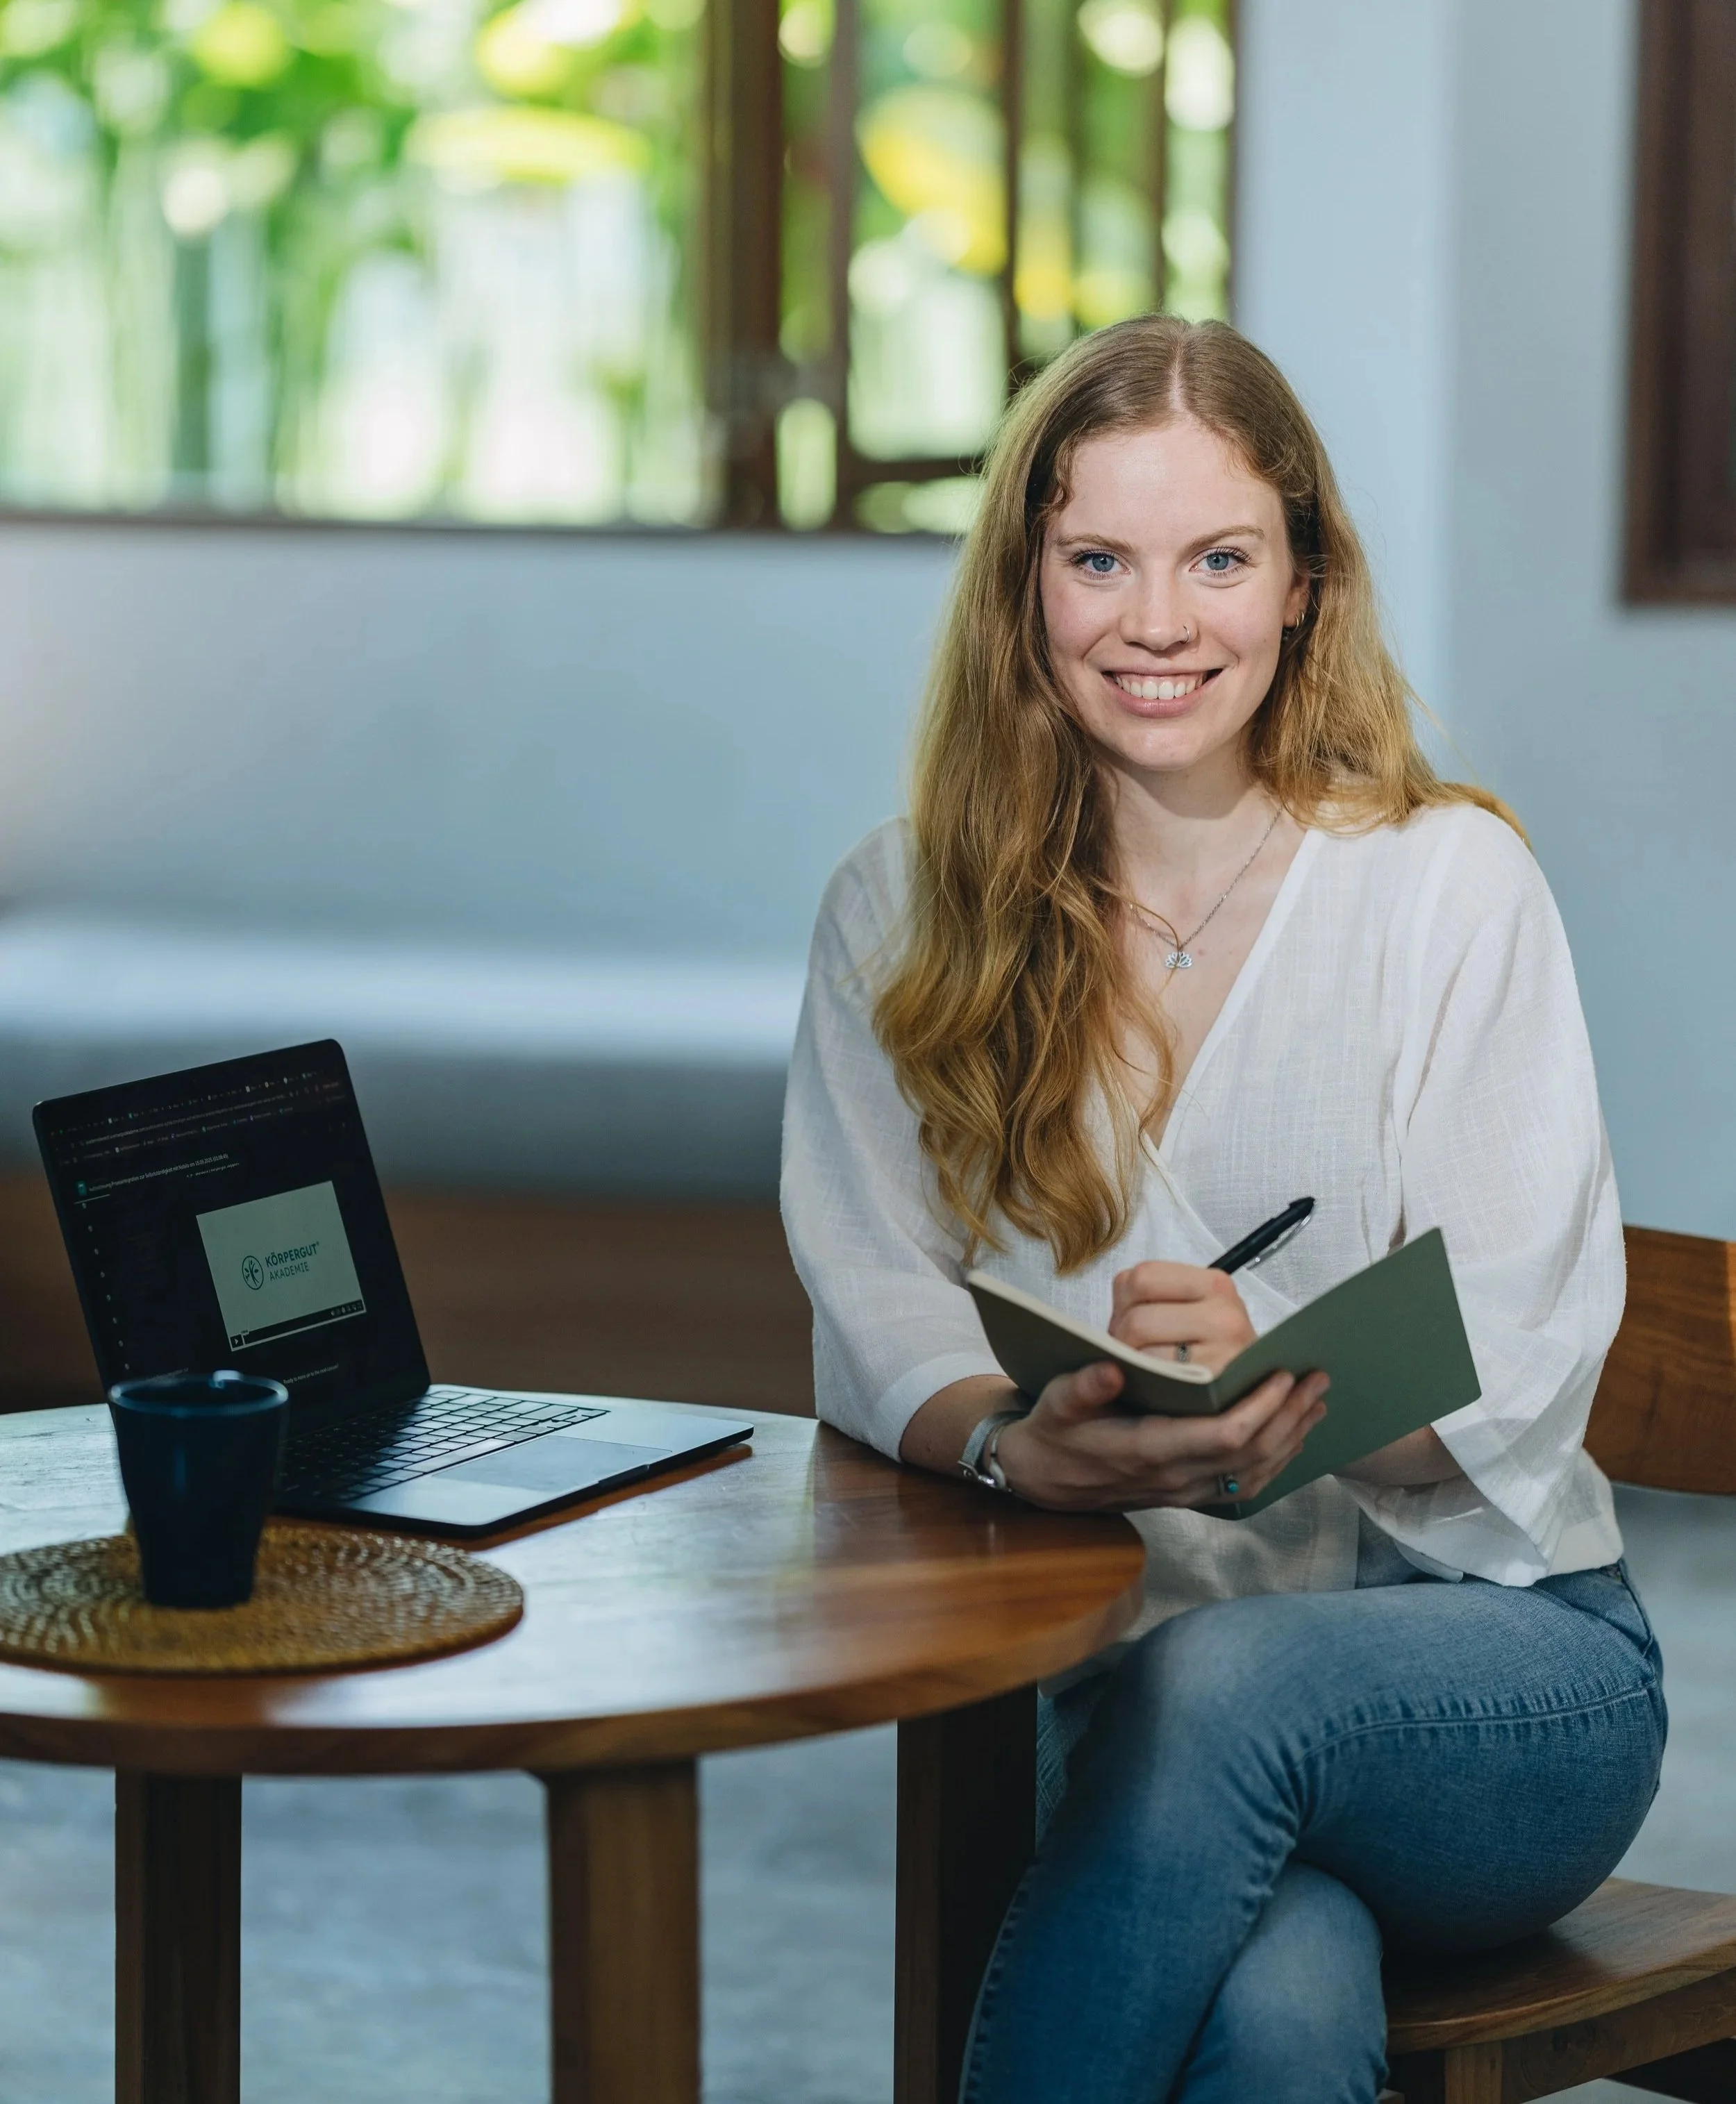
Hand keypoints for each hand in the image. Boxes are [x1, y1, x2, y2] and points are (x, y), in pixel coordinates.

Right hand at [995, 1358, 1328, 1513]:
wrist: (1043, 1480)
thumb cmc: (1053, 1432)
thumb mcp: (1055, 1404)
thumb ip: (1082, 1386)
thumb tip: (1112, 1368)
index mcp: (1147, 1451)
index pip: (1222, 1437)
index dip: (1259, 1407)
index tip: (1282, 1374)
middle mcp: (1174, 1478)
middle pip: (1252, 1455)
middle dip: (1289, 1415)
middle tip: (1317, 1378)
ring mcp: (1185, 1492)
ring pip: (1256, 1474)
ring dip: (1291, 1437)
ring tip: (1317, 1401)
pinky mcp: (1189, 1495)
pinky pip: (1246, 1484)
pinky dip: (1276, 1459)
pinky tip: (1292, 1434)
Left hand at [1107, 1259, 1257, 1372]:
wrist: (1254, 1387)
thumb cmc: (1209, 1344)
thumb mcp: (1190, 1306)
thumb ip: (1151, 1297)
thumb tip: (1108, 1324)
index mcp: (1215, 1283)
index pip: (1140, 1278)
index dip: (1124, 1302)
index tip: (1131, 1318)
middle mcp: (1225, 1313)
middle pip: (1137, 1319)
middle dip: (1123, 1339)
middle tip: (1133, 1352)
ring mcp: (1224, 1352)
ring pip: (1143, 1354)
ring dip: (1132, 1365)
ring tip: (1145, 1367)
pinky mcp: (1216, 1387)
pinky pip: (1159, 1383)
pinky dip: (1147, 1385)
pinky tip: (1155, 1384)